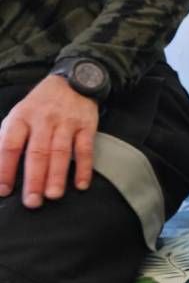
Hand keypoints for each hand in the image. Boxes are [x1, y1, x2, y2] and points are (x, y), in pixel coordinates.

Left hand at [0, 74, 98, 206]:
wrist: (72, 80)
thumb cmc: (40, 105)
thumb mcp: (19, 115)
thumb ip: (8, 138)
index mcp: (21, 118)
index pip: (10, 145)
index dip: (5, 168)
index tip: (4, 190)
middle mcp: (43, 120)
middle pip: (37, 152)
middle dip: (34, 178)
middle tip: (32, 201)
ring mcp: (66, 123)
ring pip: (61, 152)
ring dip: (57, 175)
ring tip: (53, 195)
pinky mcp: (86, 125)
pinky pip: (85, 149)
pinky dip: (84, 167)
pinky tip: (81, 184)